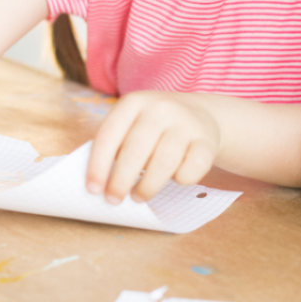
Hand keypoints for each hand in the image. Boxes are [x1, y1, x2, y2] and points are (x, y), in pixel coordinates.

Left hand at [86, 91, 219, 203]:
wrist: (200, 114)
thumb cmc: (154, 129)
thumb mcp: (132, 124)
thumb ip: (115, 146)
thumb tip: (98, 185)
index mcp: (135, 102)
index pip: (109, 135)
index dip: (97, 166)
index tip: (93, 190)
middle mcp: (161, 107)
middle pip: (135, 151)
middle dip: (120, 182)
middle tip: (114, 200)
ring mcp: (186, 122)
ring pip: (163, 163)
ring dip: (147, 187)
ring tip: (139, 196)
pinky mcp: (207, 140)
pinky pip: (191, 169)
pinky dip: (181, 180)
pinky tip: (175, 178)